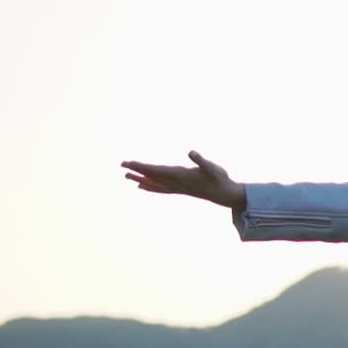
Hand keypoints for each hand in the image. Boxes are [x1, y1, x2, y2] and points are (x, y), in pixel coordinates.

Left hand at [120, 151, 245, 208]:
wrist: (225, 195)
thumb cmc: (220, 179)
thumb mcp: (213, 167)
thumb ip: (201, 160)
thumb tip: (191, 152)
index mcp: (180, 176)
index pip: (157, 170)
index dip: (143, 166)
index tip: (130, 163)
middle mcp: (176, 183)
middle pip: (152, 177)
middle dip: (137, 170)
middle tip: (122, 165)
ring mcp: (177, 188)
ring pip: (154, 184)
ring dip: (140, 179)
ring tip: (127, 176)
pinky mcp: (180, 189)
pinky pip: (161, 188)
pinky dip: (150, 186)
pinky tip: (142, 185)